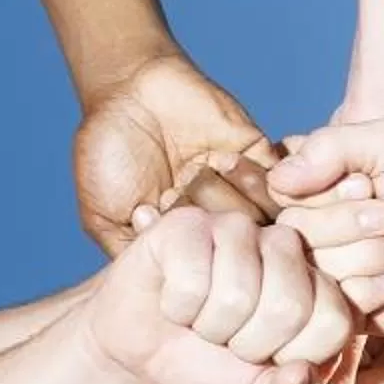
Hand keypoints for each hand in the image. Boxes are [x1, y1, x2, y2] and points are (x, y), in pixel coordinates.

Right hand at [73, 54, 273, 254]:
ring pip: (262, 222)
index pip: (206, 274)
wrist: (131, 88)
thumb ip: (131, 258)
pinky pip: (279, 186)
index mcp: (183, 240)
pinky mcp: (260, 158)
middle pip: (239, 252)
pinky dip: (252, 175)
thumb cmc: (109, 151)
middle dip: (209, 225)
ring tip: (195, 169)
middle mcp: (216, 220)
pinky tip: (219, 156)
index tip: (156, 219)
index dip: (188, 257)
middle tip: (175, 192)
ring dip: (227, 197)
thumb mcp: (104, 217)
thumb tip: (162, 296)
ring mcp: (240, 190)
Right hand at [85, 208, 353, 383]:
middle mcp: (286, 248)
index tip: (267, 357)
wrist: (140, 352)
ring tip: (201, 318)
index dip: (292, 357)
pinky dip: (177, 308)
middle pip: (288, 307)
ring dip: (209, 326)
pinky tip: (174, 299)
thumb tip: (302, 375)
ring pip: (237, 294)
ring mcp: (238, 228)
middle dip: (247, 344)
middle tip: (227, 338)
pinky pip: (193, 281)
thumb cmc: (208, 369)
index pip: (334, 323)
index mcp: (318, 286)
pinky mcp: (190, 223)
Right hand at [269, 120, 383, 333]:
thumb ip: (328, 146)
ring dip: (369, 254)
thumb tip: (277, 180)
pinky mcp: (352, 314)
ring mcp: (332, 275)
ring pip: (314, 272)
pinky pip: (336, 307)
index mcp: (318, 190)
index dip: (323, 191)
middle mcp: (317, 234)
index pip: (279, 194)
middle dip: (349, 222)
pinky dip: (373, 288)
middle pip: (293, 234)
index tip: (366, 183)